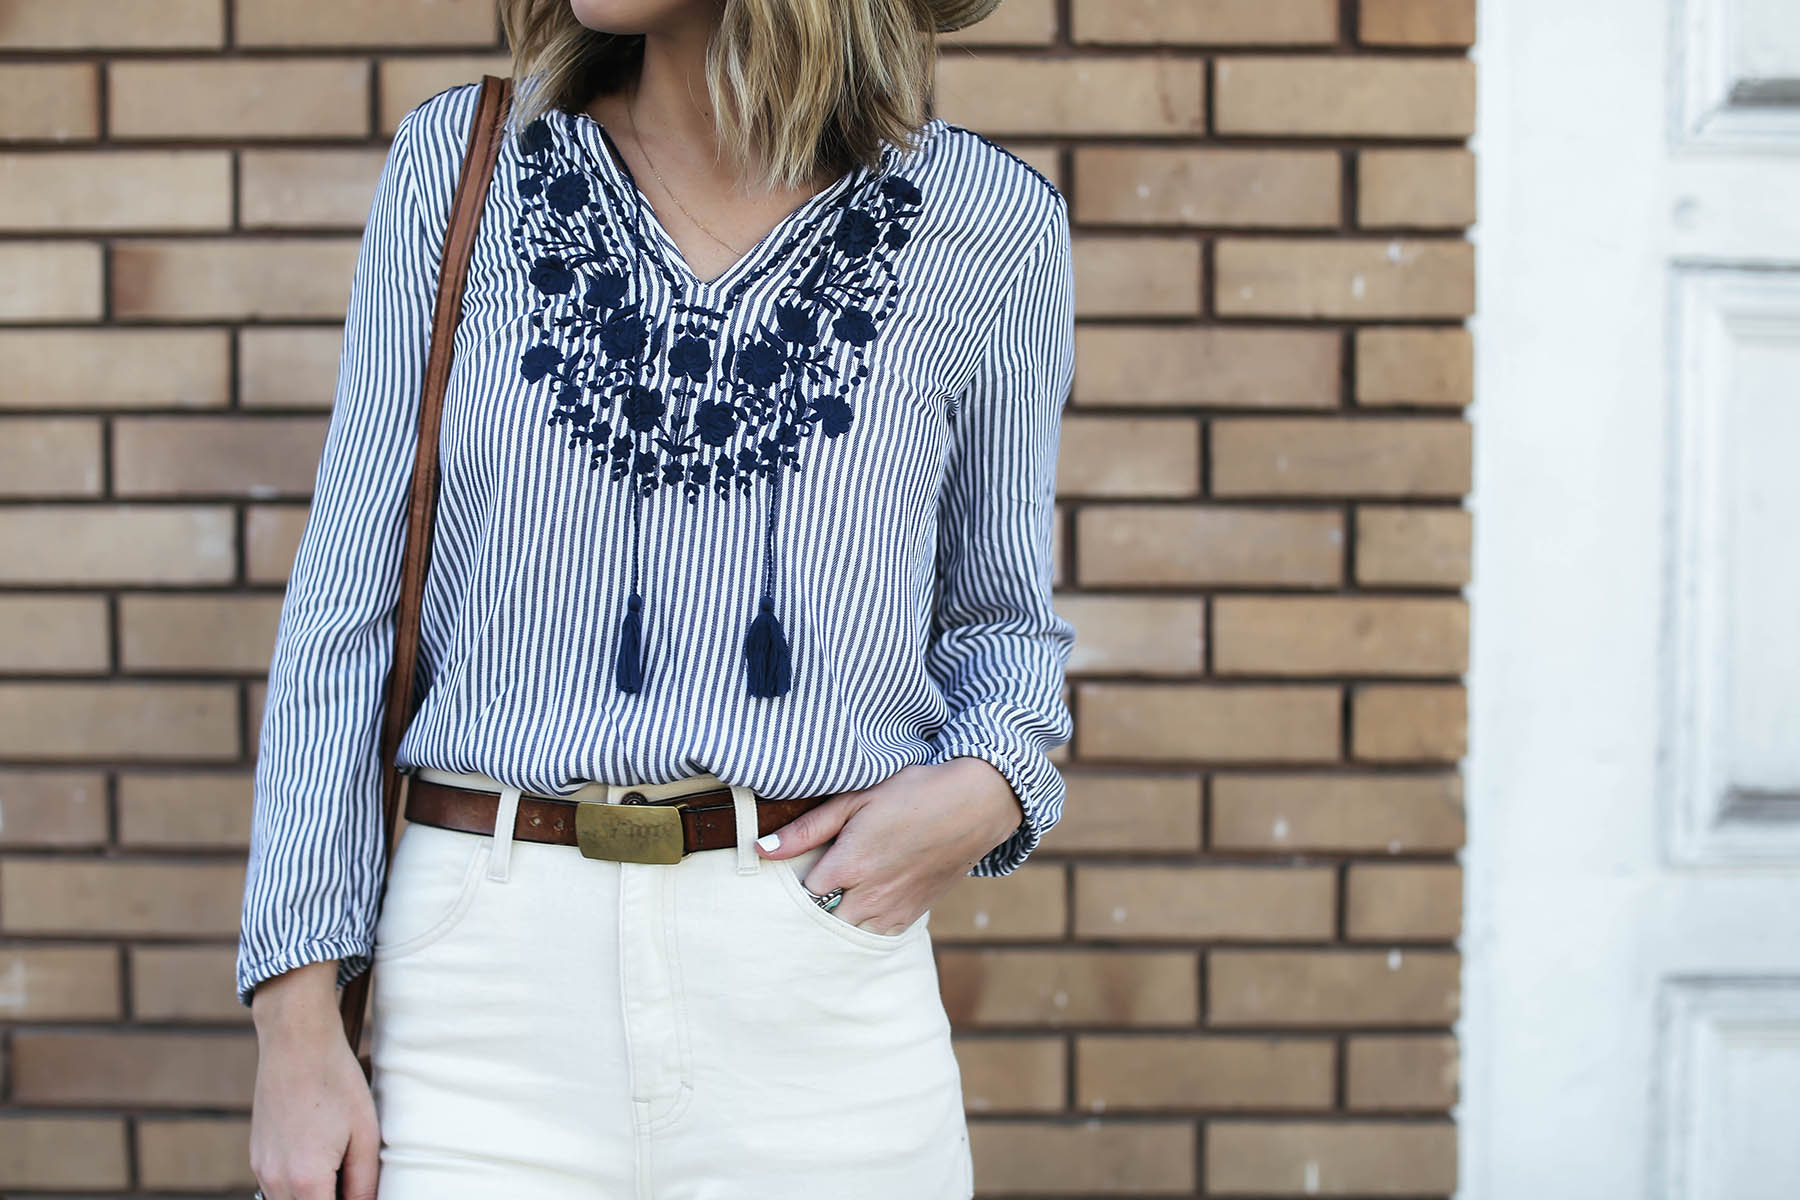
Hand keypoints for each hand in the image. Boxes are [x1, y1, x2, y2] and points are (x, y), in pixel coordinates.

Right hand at [248, 962, 381, 1199]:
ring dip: (314, 1197)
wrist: (296, 1043)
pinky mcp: (256, 1156)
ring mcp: (261, 1169)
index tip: (360, 1192)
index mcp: (307, 1181)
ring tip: (340, 1167)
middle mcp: (276, 1181)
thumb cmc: (337, 1082)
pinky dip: (298, 1188)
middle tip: (353, 1183)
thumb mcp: (365, 1134)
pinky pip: (276, 1189)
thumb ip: (364, 1183)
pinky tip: (322, 1160)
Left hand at [754, 757, 1024, 933]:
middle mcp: (868, 897)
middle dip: (813, 905)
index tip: (796, 867)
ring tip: (841, 889)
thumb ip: (806, 828)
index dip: (795, 880)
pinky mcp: (911, 916)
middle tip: (816, 882)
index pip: (800, 893)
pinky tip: (864, 899)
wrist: (973, 804)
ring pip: (846, 932)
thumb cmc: (912, 792)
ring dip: (837, 916)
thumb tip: (760, 849)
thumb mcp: (855, 798)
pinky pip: (874, 935)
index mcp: (848, 866)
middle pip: (820, 920)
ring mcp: (892, 911)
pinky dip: (864, 923)